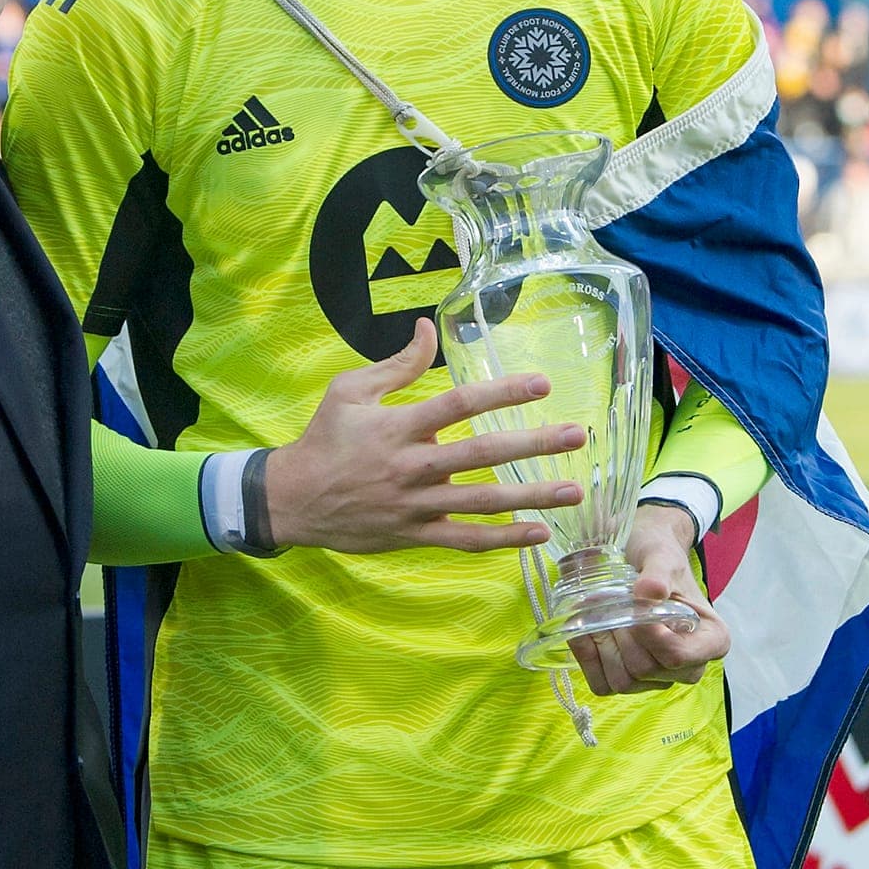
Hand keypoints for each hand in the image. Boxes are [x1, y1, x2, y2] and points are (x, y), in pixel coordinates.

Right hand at [265, 318, 585, 554]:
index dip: (501, 393)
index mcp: (398, 427)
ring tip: (575, 491)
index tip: (541, 384)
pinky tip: (539, 534)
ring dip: (532, 497)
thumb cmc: (324, 439)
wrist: (292, 500)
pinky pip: (466, 540)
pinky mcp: (415, 535)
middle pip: (481, 454)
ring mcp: (415, 505)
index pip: (458, 405)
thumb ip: (397, 364)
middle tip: (575, 436)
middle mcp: (412, 466)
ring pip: (482, 503)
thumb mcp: (349, 390)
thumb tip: (428, 327)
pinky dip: (504, 540)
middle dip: (533, 445)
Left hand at [568, 503, 730, 695]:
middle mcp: (690, 666)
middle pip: (645, 668)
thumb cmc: (661, 557)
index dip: (649, 636)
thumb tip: (649, 591)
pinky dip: (588, 658)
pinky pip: (604, 685)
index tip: (634, 605)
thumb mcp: (662, 556)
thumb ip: (658, 573)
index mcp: (712, 640)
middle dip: (619, 633)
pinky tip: (583, 630)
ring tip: (597, 611)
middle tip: (607, 599)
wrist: (645, 559)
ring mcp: (661, 677)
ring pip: (623, 681)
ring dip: (602, 644)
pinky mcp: (633, 680)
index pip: (678, 656)